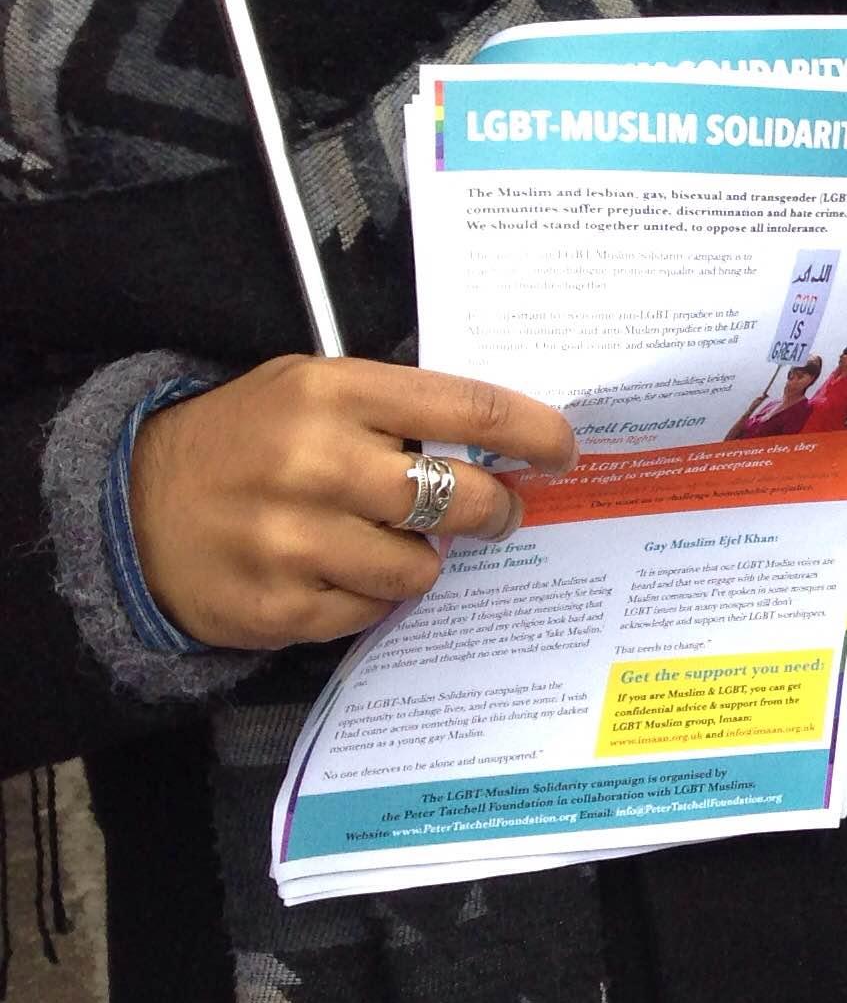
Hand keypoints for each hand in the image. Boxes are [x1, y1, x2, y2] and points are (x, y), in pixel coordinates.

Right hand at [128, 357, 577, 650]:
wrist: (125, 504)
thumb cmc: (244, 439)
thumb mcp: (311, 391)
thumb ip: (398, 409)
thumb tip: (506, 444)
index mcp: (331, 394)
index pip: (466, 407)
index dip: (533, 432)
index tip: (565, 449)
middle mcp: (314, 463)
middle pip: (459, 498)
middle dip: (494, 509)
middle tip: (497, 512)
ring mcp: (292, 540)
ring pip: (421, 568)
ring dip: (424, 560)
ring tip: (395, 542)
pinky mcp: (277, 606)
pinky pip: (370, 611)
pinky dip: (369, 595)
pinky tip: (339, 571)